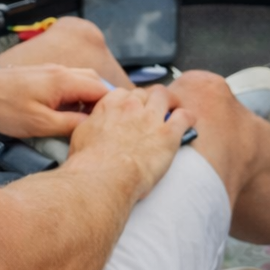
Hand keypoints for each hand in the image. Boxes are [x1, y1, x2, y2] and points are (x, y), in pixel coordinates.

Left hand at [0, 64, 111, 138]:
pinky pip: (67, 83)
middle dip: (103, 102)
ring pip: (81, 81)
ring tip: (86, 123)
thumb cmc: (3, 107)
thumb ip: (70, 125)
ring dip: (88, 99)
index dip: (113, 108)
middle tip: (104, 125)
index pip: (102, 89)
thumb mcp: (41, 124)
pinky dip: (74, 96)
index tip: (117, 125)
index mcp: (63, 80)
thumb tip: (93, 127)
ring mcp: (49, 71)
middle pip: (94, 82)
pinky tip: (67, 114)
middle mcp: (59, 70)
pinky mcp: (40, 76)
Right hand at [68, 85, 195, 201]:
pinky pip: (184, 117)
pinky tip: (189, 122)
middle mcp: (130, 106)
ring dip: (168, 102)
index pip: (122, 93)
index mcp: (109, 105)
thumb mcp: (81, 135)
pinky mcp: (168, 134)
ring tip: (172, 111)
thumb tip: (92, 127)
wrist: (104, 176)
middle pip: (143, 93)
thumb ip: (91, 125)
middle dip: (147, 102)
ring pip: (164, 96)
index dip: (128, 102)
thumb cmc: (88, 162)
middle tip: (150, 114)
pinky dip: (188, 118)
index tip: (130, 111)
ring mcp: (150, 118)